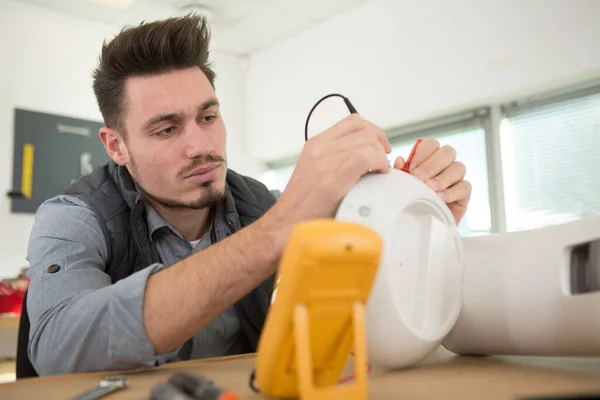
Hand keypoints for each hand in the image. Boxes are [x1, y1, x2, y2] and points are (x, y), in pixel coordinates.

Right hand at [269, 114, 391, 227]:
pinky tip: (379, 174)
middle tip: (383, 159)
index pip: (352, 122)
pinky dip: (380, 164)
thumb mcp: (314, 170)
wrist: (286, 222)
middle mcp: (320, 149)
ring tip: (380, 170)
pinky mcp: (333, 179)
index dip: (373, 130)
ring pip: (368, 142)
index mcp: (316, 144)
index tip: (379, 144)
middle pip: (363, 130)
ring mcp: (326, 162)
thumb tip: (361, 153)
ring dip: (381, 156)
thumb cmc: (302, 203)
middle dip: (380, 143)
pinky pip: (366, 158)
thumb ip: (334, 157)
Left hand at [393, 138, 470, 224]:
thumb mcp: (403, 185)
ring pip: (458, 167)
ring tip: (430, 189)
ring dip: (442, 178)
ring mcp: (457, 178)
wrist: (420, 223)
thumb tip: (400, 160)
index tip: (411, 168)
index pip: (431, 144)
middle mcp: (446, 164)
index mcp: (430, 158)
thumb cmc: (412, 201)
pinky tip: (440, 198)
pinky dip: (451, 192)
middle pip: (448, 152)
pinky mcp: (464, 193)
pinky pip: (464, 186)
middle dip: (432, 165)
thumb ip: (401, 172)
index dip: (422, 154)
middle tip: (419, 179)